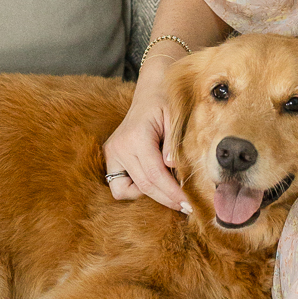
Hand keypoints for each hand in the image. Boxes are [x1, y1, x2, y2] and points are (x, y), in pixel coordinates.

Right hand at [102, 71, 191, 211]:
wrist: (150, 91)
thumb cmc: (166, 102)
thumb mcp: (175, 118)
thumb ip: (173, 144)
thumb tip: (173, 168)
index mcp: (136, 137)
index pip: (155, 174)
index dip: (172, 193)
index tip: (188, 204)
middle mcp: (119, 147)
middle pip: (144, 185)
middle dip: (166, 199)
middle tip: (186, 207)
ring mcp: (111, 153)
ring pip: (129, 189)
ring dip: (151, 196)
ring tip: (170, 194)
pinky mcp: (109, 157)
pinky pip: (118, 186)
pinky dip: (133, 190)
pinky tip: (150, 182)